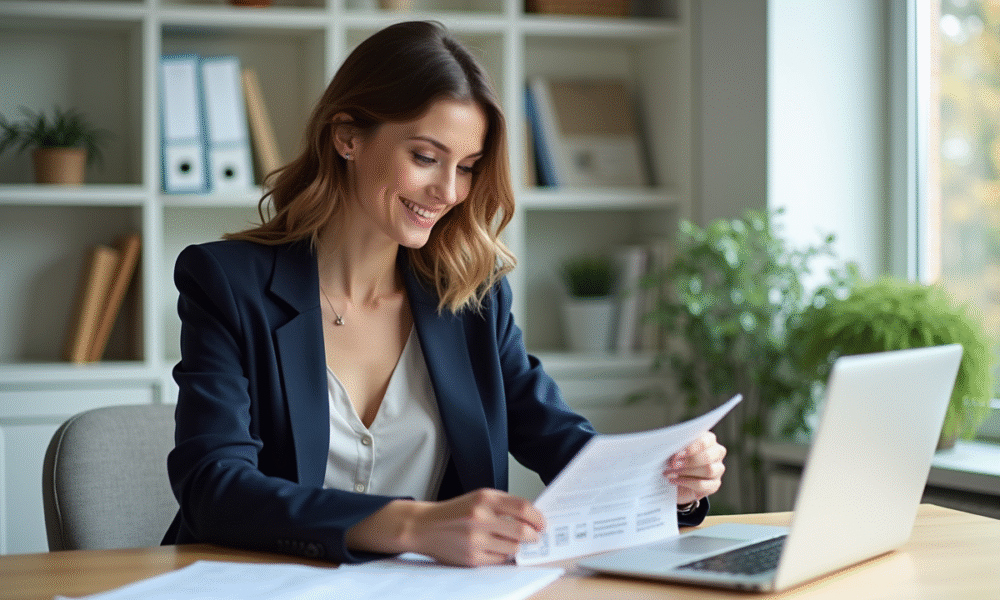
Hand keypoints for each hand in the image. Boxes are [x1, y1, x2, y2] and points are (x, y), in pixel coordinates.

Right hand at [407, 488, 544, 565]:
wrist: (425, 526)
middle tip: (535, 536)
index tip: (542, 522)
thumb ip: (503, 505)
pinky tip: (495, 548)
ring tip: (510, 541)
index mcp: (484, 499)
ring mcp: (476, 539)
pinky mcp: (472, 557)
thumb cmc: (454, 512)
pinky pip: (500, 560)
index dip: (537, 517)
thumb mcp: (478, 498)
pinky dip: (502, 555)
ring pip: (513, 548)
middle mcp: (480, 517)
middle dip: (533, 535)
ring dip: (517, 546)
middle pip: (522, 531)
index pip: (522, 508)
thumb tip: (531, 517)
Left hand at [664, 431, 726, 506]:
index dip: (690, 449)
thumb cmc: (675, 458)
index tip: (676, 455)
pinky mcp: (715, 484)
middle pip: (708, 457)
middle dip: (688, 462)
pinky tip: (674, 481)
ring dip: (686, 472)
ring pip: (709, 471)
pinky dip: (687, 483)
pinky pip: (704, 485)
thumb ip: (676, 447)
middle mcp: (716, 453)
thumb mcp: (675, 449)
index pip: (705, 442)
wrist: (676, 478)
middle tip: (672, 465)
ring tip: (669, 473)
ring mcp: (718, 469)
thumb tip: (671, 450)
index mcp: (709, 439)